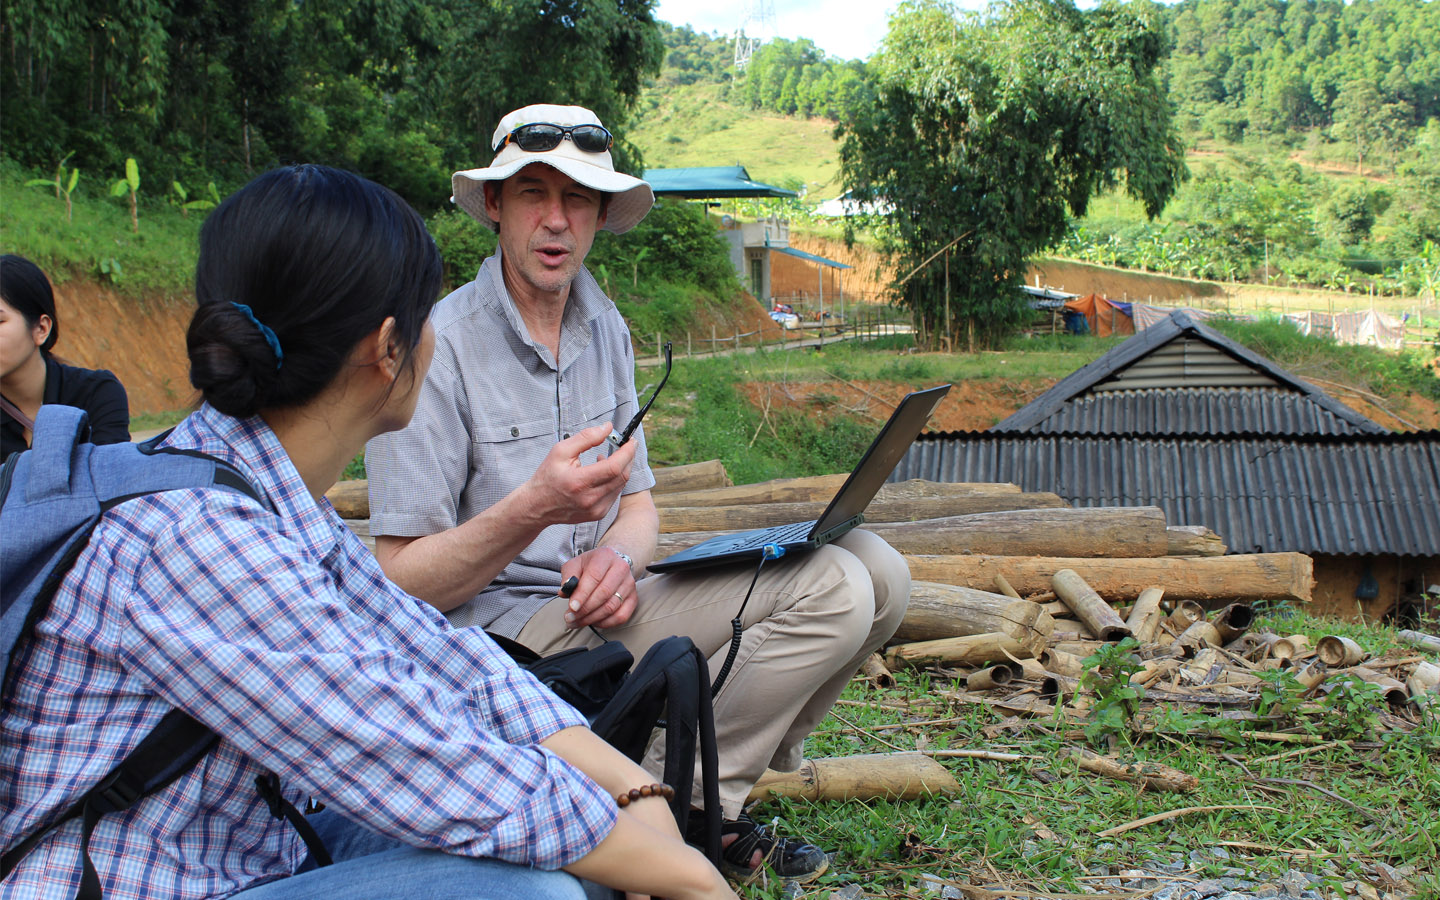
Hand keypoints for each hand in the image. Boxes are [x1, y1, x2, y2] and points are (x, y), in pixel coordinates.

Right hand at [521, 424, 636, 526]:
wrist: (537, 506)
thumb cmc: (547, 477)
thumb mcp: (560, 451)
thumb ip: (586, 437)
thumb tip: (607, 428)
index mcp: (579, 482)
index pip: (614, 467)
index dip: (627, 452)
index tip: (630, 441)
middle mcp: (589, 499)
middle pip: (622, 476)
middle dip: (628, 458)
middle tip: (626, 446)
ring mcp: (595, 509)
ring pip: (620, 485)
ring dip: (621, 469)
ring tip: (609, 458)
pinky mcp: (597, 514)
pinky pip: (614, 494)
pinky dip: (614, 481)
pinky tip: (603, 474)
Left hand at [560, 546, 637, 628]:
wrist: (612, 563)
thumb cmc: (591, 566)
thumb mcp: (576, 564)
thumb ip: (568, 576)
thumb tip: (565, 592)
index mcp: (605, 556)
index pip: (594, 577)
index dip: (582, 594)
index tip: (572, 607)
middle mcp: (621, 568)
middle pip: (604, 594)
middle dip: (585, 610)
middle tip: (570, 618)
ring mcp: (629, 584)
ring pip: (611, 607)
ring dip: (592, 618)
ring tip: (577, 622)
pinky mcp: (634, 598)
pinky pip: (621, 616)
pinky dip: (605, 623)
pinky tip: (593, 622)